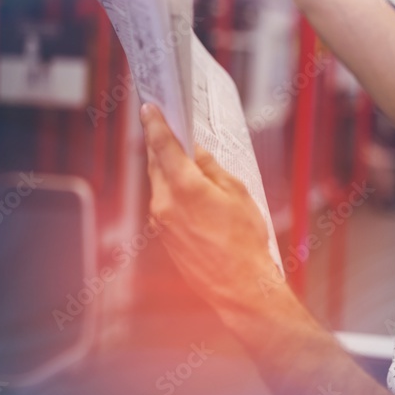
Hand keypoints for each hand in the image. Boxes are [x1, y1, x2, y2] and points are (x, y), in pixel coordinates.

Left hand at [140, 103, 278, 305]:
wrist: (239, 286)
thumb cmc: (245, 241)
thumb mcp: (237, 194)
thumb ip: (212, 169)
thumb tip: (197, 154)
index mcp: (185, 187)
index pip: (163, 146)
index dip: (155, 123)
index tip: (149, 107)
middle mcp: (165, 204)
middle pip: (156, 164)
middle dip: (160, 145)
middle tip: (167, 128)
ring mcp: (161, 222)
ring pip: (158, 185)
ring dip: (167, 170)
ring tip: (185, 161)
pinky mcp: (164, 237)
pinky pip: (163, 204)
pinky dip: (171, 191)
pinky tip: (188, 192)